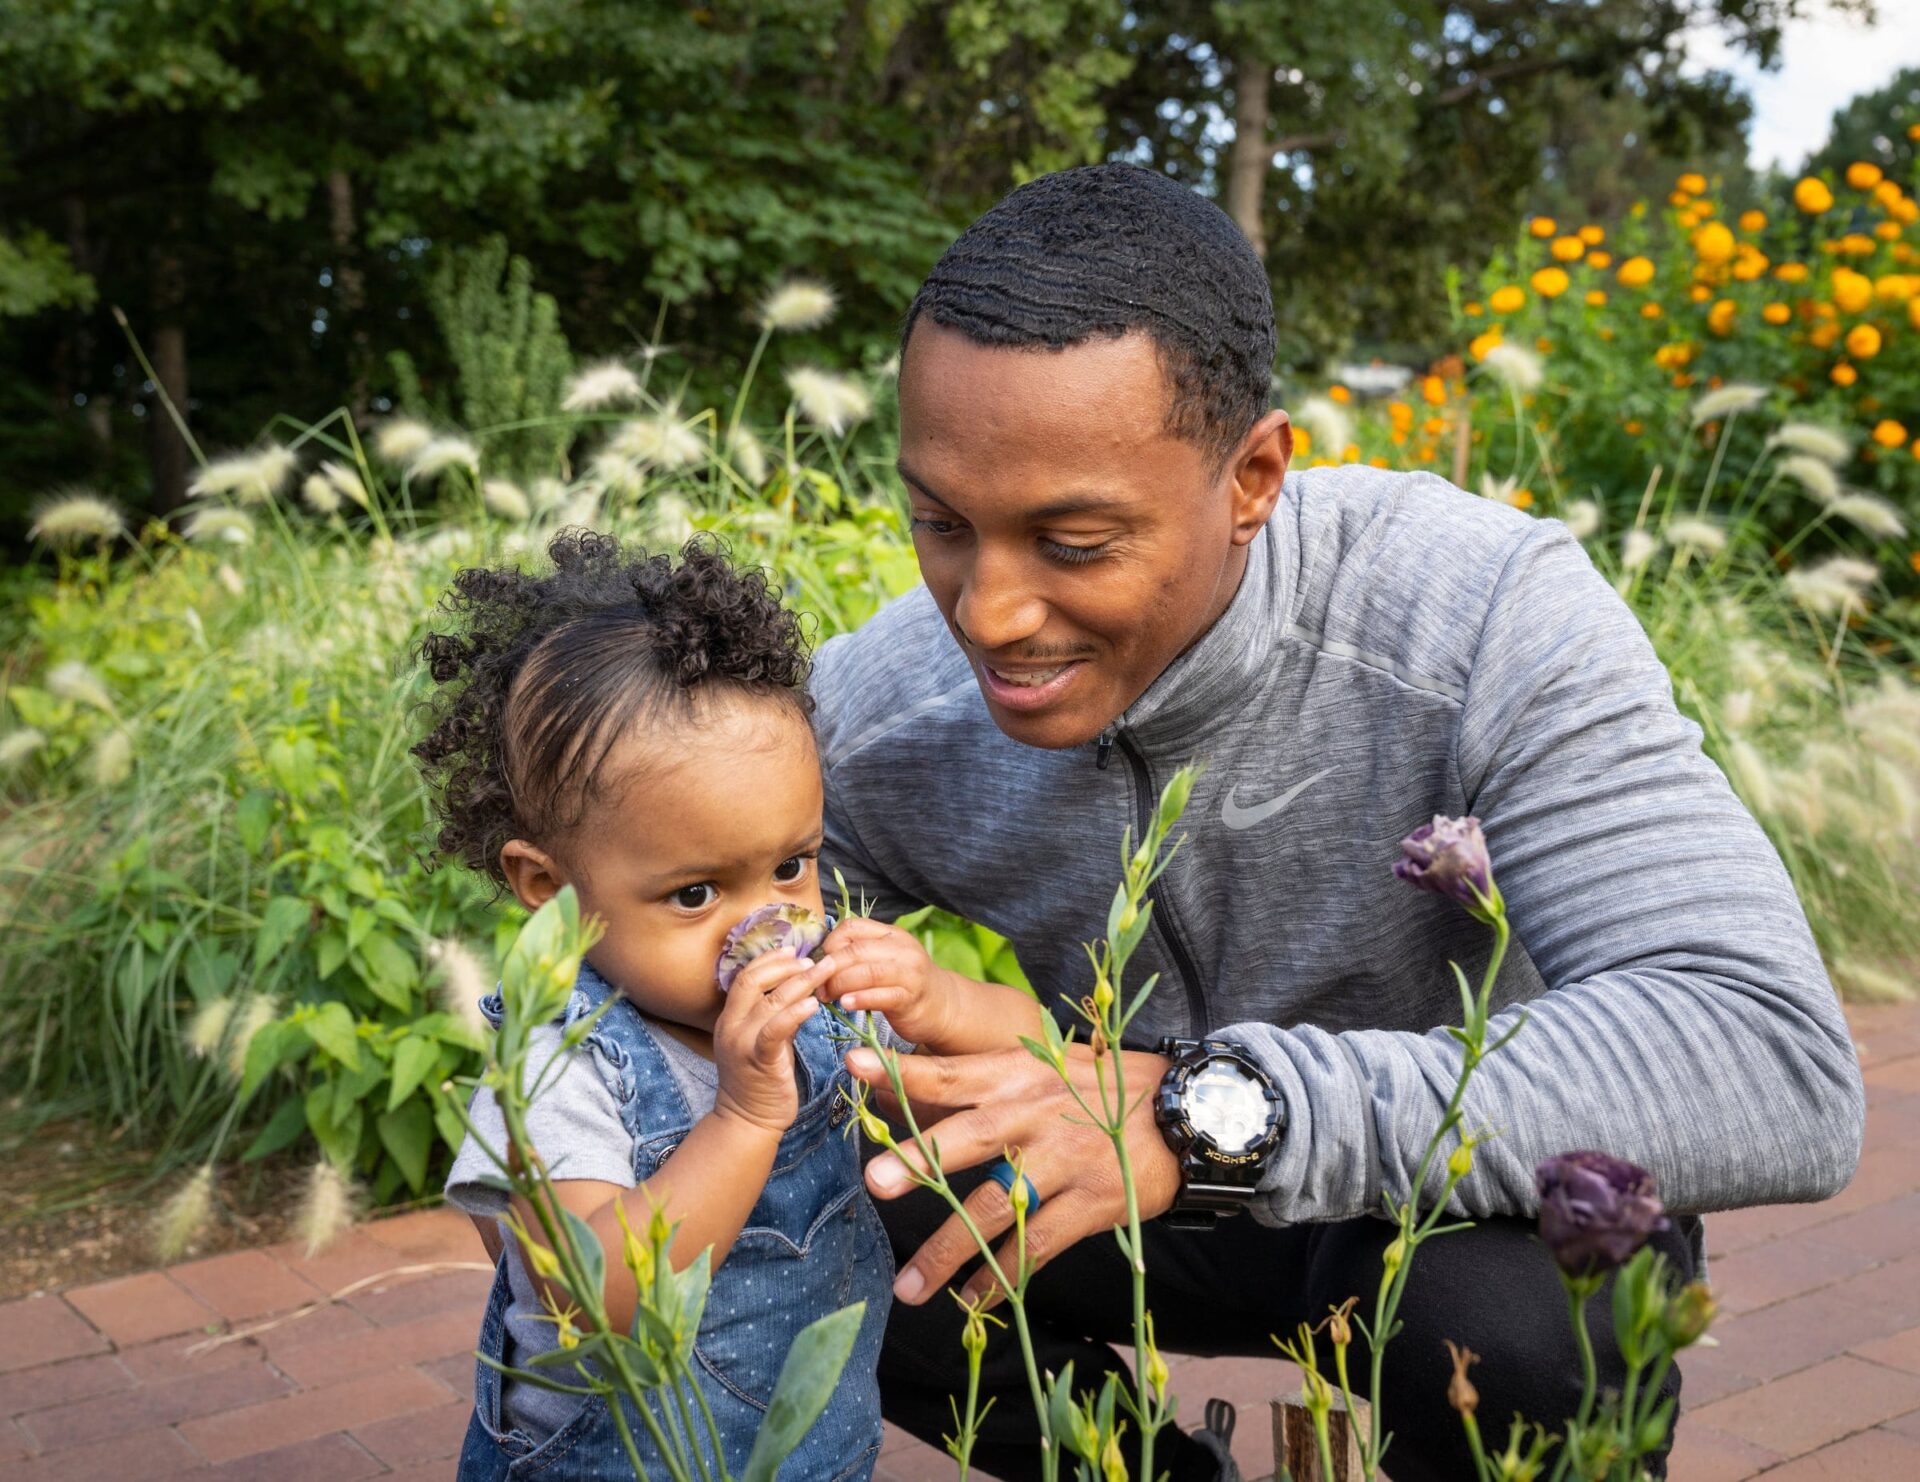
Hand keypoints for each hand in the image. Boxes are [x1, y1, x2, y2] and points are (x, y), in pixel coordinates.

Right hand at [712, 951, 837, 1134]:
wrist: (747, 1120)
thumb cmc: (760, 1078)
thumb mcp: (764, 1039)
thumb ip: (776, 1014)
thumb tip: (800, 988)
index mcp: (730, 1017)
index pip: (745, 975)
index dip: (770, 958)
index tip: (794, 949)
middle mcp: (731, 1025)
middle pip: (752, 980)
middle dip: (785, 964)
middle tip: (813, 959)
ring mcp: (742, 1042)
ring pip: (769, 1001)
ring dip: (800, 982)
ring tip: (824, 970)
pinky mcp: (759, 1060)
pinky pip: (775, 1030)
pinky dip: (794, 1013)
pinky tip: (814, 1004)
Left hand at [817, 918, 956, 1046]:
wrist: (943, 1006)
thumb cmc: (905, 983)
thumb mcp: (885, 959)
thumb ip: (860, 953)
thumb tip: (820, 958)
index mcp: (891, 935)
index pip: (852, 927)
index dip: (830, 943)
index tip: (820, 964)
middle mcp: (902, 949)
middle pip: (856, 950)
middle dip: (830, 968)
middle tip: (816, 985)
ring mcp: (909, 973)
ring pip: (867, 972)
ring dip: (840, 984)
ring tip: (827, 997)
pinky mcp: (911, 998)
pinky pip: (882, 996)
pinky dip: (860, 999)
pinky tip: (846, 1004)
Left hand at [847, 1042, 1180, 1305]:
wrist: (1189, 1113)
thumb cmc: (1104, 1087)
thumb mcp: (1049, 1064)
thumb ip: (990, 1075)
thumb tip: (917, 1078)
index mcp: (1018, 1075)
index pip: (951, 1072)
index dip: (903, 1072)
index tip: (854, 1068)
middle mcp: (1035, 1114)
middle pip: (968, 1138)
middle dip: (920, 1161)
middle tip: (873, 1183)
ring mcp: (1064, 1159)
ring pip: (997, 1207)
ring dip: (949, 1250)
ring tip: (907, 1288)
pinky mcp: (1091, 1202)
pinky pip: (1037, 1246)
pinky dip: (1001, 1278)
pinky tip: (971, 1304)